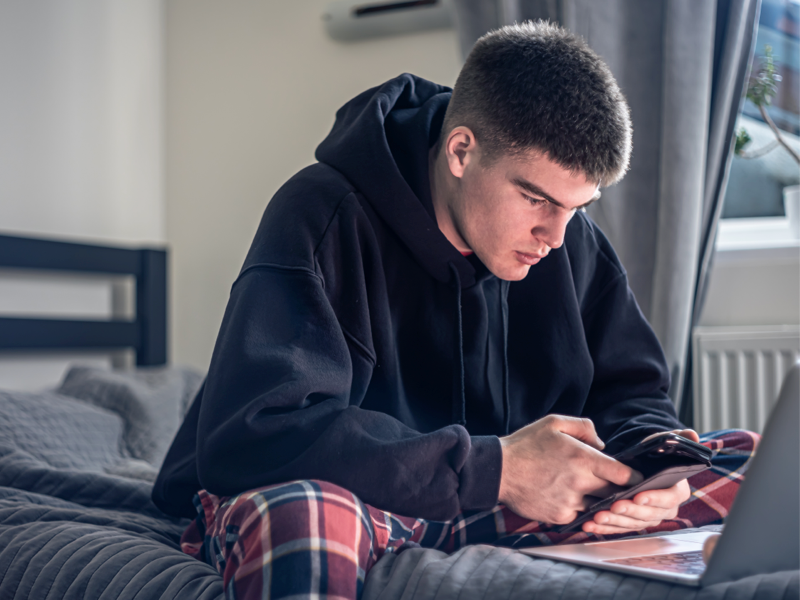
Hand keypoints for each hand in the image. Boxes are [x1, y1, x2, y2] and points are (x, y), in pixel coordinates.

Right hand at [498, 415, 643, 523]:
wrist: (499, 470)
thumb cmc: (526, 445)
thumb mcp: (554, 423)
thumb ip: (584, 427)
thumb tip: (601, 444)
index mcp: (583, 459)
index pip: (625, 475)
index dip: (634, 477)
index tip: (634, 477)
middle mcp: (580, 483)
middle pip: (615, 493)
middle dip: (616, 489)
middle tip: (611, 483)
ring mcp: (570, 502)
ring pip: (597, 505)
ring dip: (595, 499)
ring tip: (581, 488)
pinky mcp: (559, 516)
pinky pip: (578, 515)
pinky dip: (576, 507)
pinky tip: (564, 495)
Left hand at [582, 428, 699, 534]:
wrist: (637, 461)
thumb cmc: (652, 453)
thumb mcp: (664, 442)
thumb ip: (679, 438)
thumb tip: (692, 435)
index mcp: (677, 490)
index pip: (670, 499)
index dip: (655, 499)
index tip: (639, 496)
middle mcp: (665, 507)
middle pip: (650, 515)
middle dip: (631, 512)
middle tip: (615, 506)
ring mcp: (648, 517)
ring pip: (634, 524)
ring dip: (616, 522)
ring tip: (598, 516)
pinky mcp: (632, 522)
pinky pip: (620, 528)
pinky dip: (605, 529)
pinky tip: (590, 525)